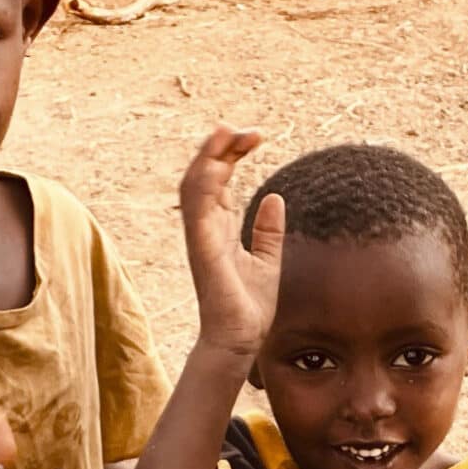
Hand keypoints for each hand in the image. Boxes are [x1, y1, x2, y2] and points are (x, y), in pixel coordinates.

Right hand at [180, 127, 287, 359]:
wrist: (241, 338)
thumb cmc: (249, 305)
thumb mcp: (267, 259)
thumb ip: (268, 230)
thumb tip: (274, 198)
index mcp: (219, 227)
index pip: (219, 179)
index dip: (233, 153)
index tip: (256, 136)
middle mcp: (205, 227)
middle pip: (204, 174)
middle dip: (221, 146)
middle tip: (247, 130)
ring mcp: (200, 236)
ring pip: (194, 184)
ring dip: (208, 156)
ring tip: (226, 132)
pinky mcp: (202, 248)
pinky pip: (197, 209)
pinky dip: (204, 183)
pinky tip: (217, 164)